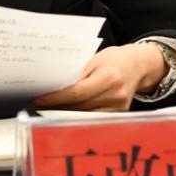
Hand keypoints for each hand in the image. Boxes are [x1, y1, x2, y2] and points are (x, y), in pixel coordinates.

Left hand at [32, 43, 165, 111]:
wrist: (138, 65)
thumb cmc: (115, 59)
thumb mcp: (94, 60)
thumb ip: (77, 75)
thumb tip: (54, 88)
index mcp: (110, 77)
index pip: (77, 93)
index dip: (56, 99)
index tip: (39, 100)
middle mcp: (116, 95)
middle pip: (79, 106)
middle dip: (56, 107)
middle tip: (37, 105)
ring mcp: (119, 107)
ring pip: (84, 114)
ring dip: (64, 113)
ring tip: (47, 109)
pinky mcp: (119, 114)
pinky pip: (93, 117)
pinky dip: (78, 115)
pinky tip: (65, 112)